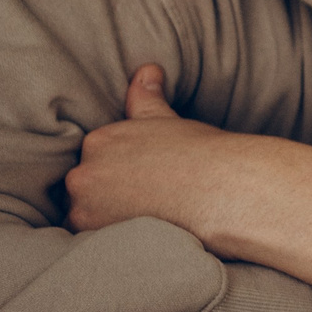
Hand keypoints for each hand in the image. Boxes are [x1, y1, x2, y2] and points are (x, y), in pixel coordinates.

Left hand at [66, 64, 311, 290]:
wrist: (226, 191)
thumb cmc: (204, 155)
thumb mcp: (169, 121)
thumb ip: (146, 98)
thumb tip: (145, 69)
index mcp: (100, 140)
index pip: (96, 160)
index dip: (120, 172)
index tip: (145, 180)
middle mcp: (84, 172)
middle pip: (85, 188)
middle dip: (108, 196)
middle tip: (147, 201)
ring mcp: (86, 207)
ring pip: (86, 216)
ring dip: (106, 219)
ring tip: (145, 219)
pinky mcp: (98, 238)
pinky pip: (94, 242)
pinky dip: (112, 240)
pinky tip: (141, 235)